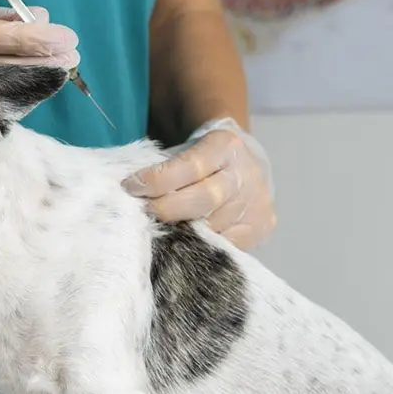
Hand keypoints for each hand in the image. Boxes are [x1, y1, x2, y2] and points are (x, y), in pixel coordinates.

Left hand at [124, 120, 275, 250]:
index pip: (190, 165)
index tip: (131, 186)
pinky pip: (226, 246)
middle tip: (145, 214)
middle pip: (203, 200)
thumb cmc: (202, 159)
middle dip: (168, 209)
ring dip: (182, 234)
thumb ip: (164, 168)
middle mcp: (246, 175)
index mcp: (225, 146)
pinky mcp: (261, 227)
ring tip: (161, 233)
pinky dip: (201, 247)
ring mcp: (257, 203)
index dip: (159, 180)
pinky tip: (184, 245)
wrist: (244, 162)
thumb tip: (131, 192)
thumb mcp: (187, 150)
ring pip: (213, 228)